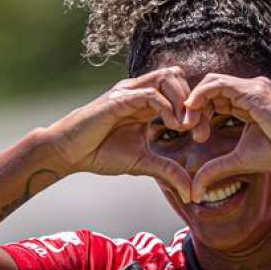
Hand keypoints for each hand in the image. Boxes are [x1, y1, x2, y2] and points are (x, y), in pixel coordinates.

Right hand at [45, 67, 193, 202]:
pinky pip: (150, 94)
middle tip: (198, 130)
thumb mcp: (143, 163)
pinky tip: (171, 125)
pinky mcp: (119, 99)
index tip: (203, 135)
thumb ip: (168, 172)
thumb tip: (190, 192)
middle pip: (177, 77)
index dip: (195, 110)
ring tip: (186, 126)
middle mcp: (139, 92)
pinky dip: (166, 107)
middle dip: (193, 102)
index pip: (180, 91)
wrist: (67, 152)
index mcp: (146, 103)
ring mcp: (129, 92)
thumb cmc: (100, 153)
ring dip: (182, 100)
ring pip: (167, 77)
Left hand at [180, 74, 270, 201]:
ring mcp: (252, 87)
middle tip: (187, 129)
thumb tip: (194, 192)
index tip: (197, 136)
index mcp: (248, 101)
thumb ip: (214, 170)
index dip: (201, 113)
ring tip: (189, 124)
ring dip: (195, 102)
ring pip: (211, 82)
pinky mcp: (252, 91)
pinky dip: (201, 96)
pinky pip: (218, 85)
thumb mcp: (238, 161)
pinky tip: (194, 112)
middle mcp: (250, 90)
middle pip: (210, 88)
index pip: (215, 98)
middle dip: (194, 107)